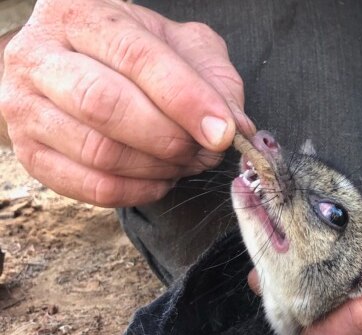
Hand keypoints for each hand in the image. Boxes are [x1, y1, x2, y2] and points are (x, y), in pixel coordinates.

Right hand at [0, 0, 254, 206]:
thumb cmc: (131, 54)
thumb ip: (213, 76)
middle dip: (169, 138)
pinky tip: (160, 179)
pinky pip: (91, 187)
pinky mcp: (30, 154)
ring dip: (158, 168)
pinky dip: (138, 191)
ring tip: (185, 162)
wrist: (67, 67)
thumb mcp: (177, 44)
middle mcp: (39, 56)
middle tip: (204, 151)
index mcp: (81, 14)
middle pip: (105, 106)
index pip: (136, 57)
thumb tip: (237, 125)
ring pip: (98, 152)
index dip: (185, 99)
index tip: (223, 131)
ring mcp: (25, 108)